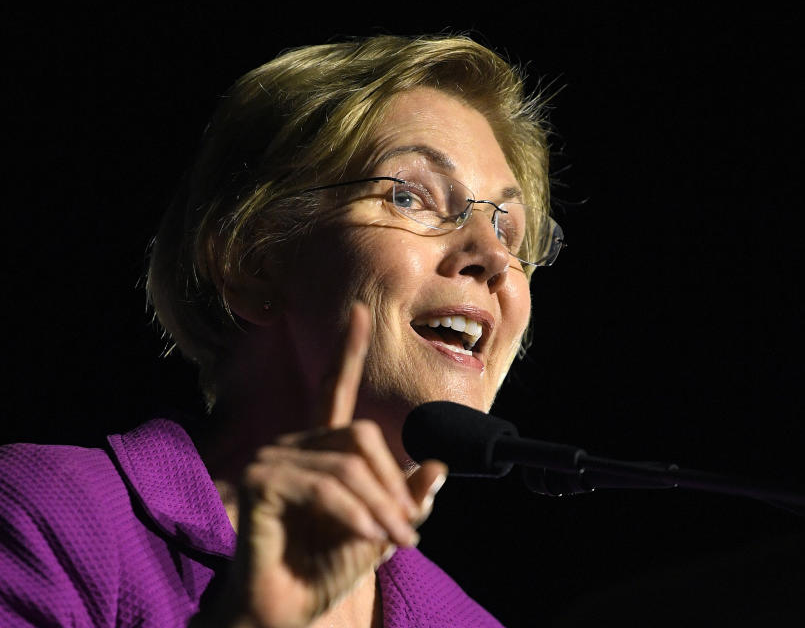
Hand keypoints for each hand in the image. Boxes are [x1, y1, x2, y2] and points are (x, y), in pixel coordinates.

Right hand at [205, 303, 446, 627]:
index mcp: (319, 451)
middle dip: (394, 484)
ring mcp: (270, 461)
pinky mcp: (259, 484)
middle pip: (362, 436)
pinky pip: (325, 486)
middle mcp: (291, 447)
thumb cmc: (323, 571)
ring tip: (393, 541)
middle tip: (408, 531)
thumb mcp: (379, 531)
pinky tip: (368, 537)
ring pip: (349, 463)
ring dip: (381, 507)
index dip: (347, 351)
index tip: (361, 313)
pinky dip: (355, 513)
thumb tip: (438, 468)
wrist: (284, 612)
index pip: (333, 391)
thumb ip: (405, 500)